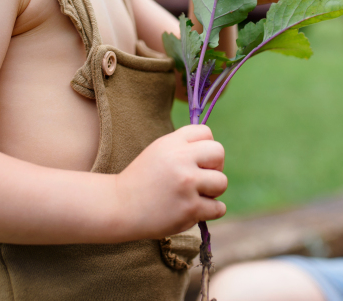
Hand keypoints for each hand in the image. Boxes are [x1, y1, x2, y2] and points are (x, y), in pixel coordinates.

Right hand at [115, 125, 226, 239]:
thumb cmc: (143, 178)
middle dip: (214, 166)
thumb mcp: (159, 151)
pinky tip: (194, 210)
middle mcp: (180, 159)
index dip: (205, 146)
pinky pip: (219, 208)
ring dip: (212, 191)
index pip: (206, 132)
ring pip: (222, 182)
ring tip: (195, 194)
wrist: (120, 206)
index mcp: (172, 142)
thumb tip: (215, 151)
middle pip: (219, 152)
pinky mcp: (190, 208)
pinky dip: (210, 211)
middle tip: (199, 177)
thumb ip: (184, 146)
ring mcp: (187, 184)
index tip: (196, 159)